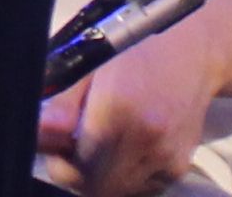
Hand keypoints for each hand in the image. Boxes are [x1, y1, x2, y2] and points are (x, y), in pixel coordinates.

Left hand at [40, 1, 231, 195]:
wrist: (191, 51)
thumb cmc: (133, 49)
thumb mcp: (89, 63)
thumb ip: (63, 103)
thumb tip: (39, 133)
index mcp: (117, 109)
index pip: (76, 169)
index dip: (58, 161)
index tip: (56, 143)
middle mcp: (145, 139)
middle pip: (95, 186)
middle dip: (76, 172)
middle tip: (72, 145)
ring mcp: (166, 156)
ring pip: (118, 190)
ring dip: (100, 176)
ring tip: (99, 143)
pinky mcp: (179, 166)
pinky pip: (142, 188)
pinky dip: (125, 177)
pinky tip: (123, 147)